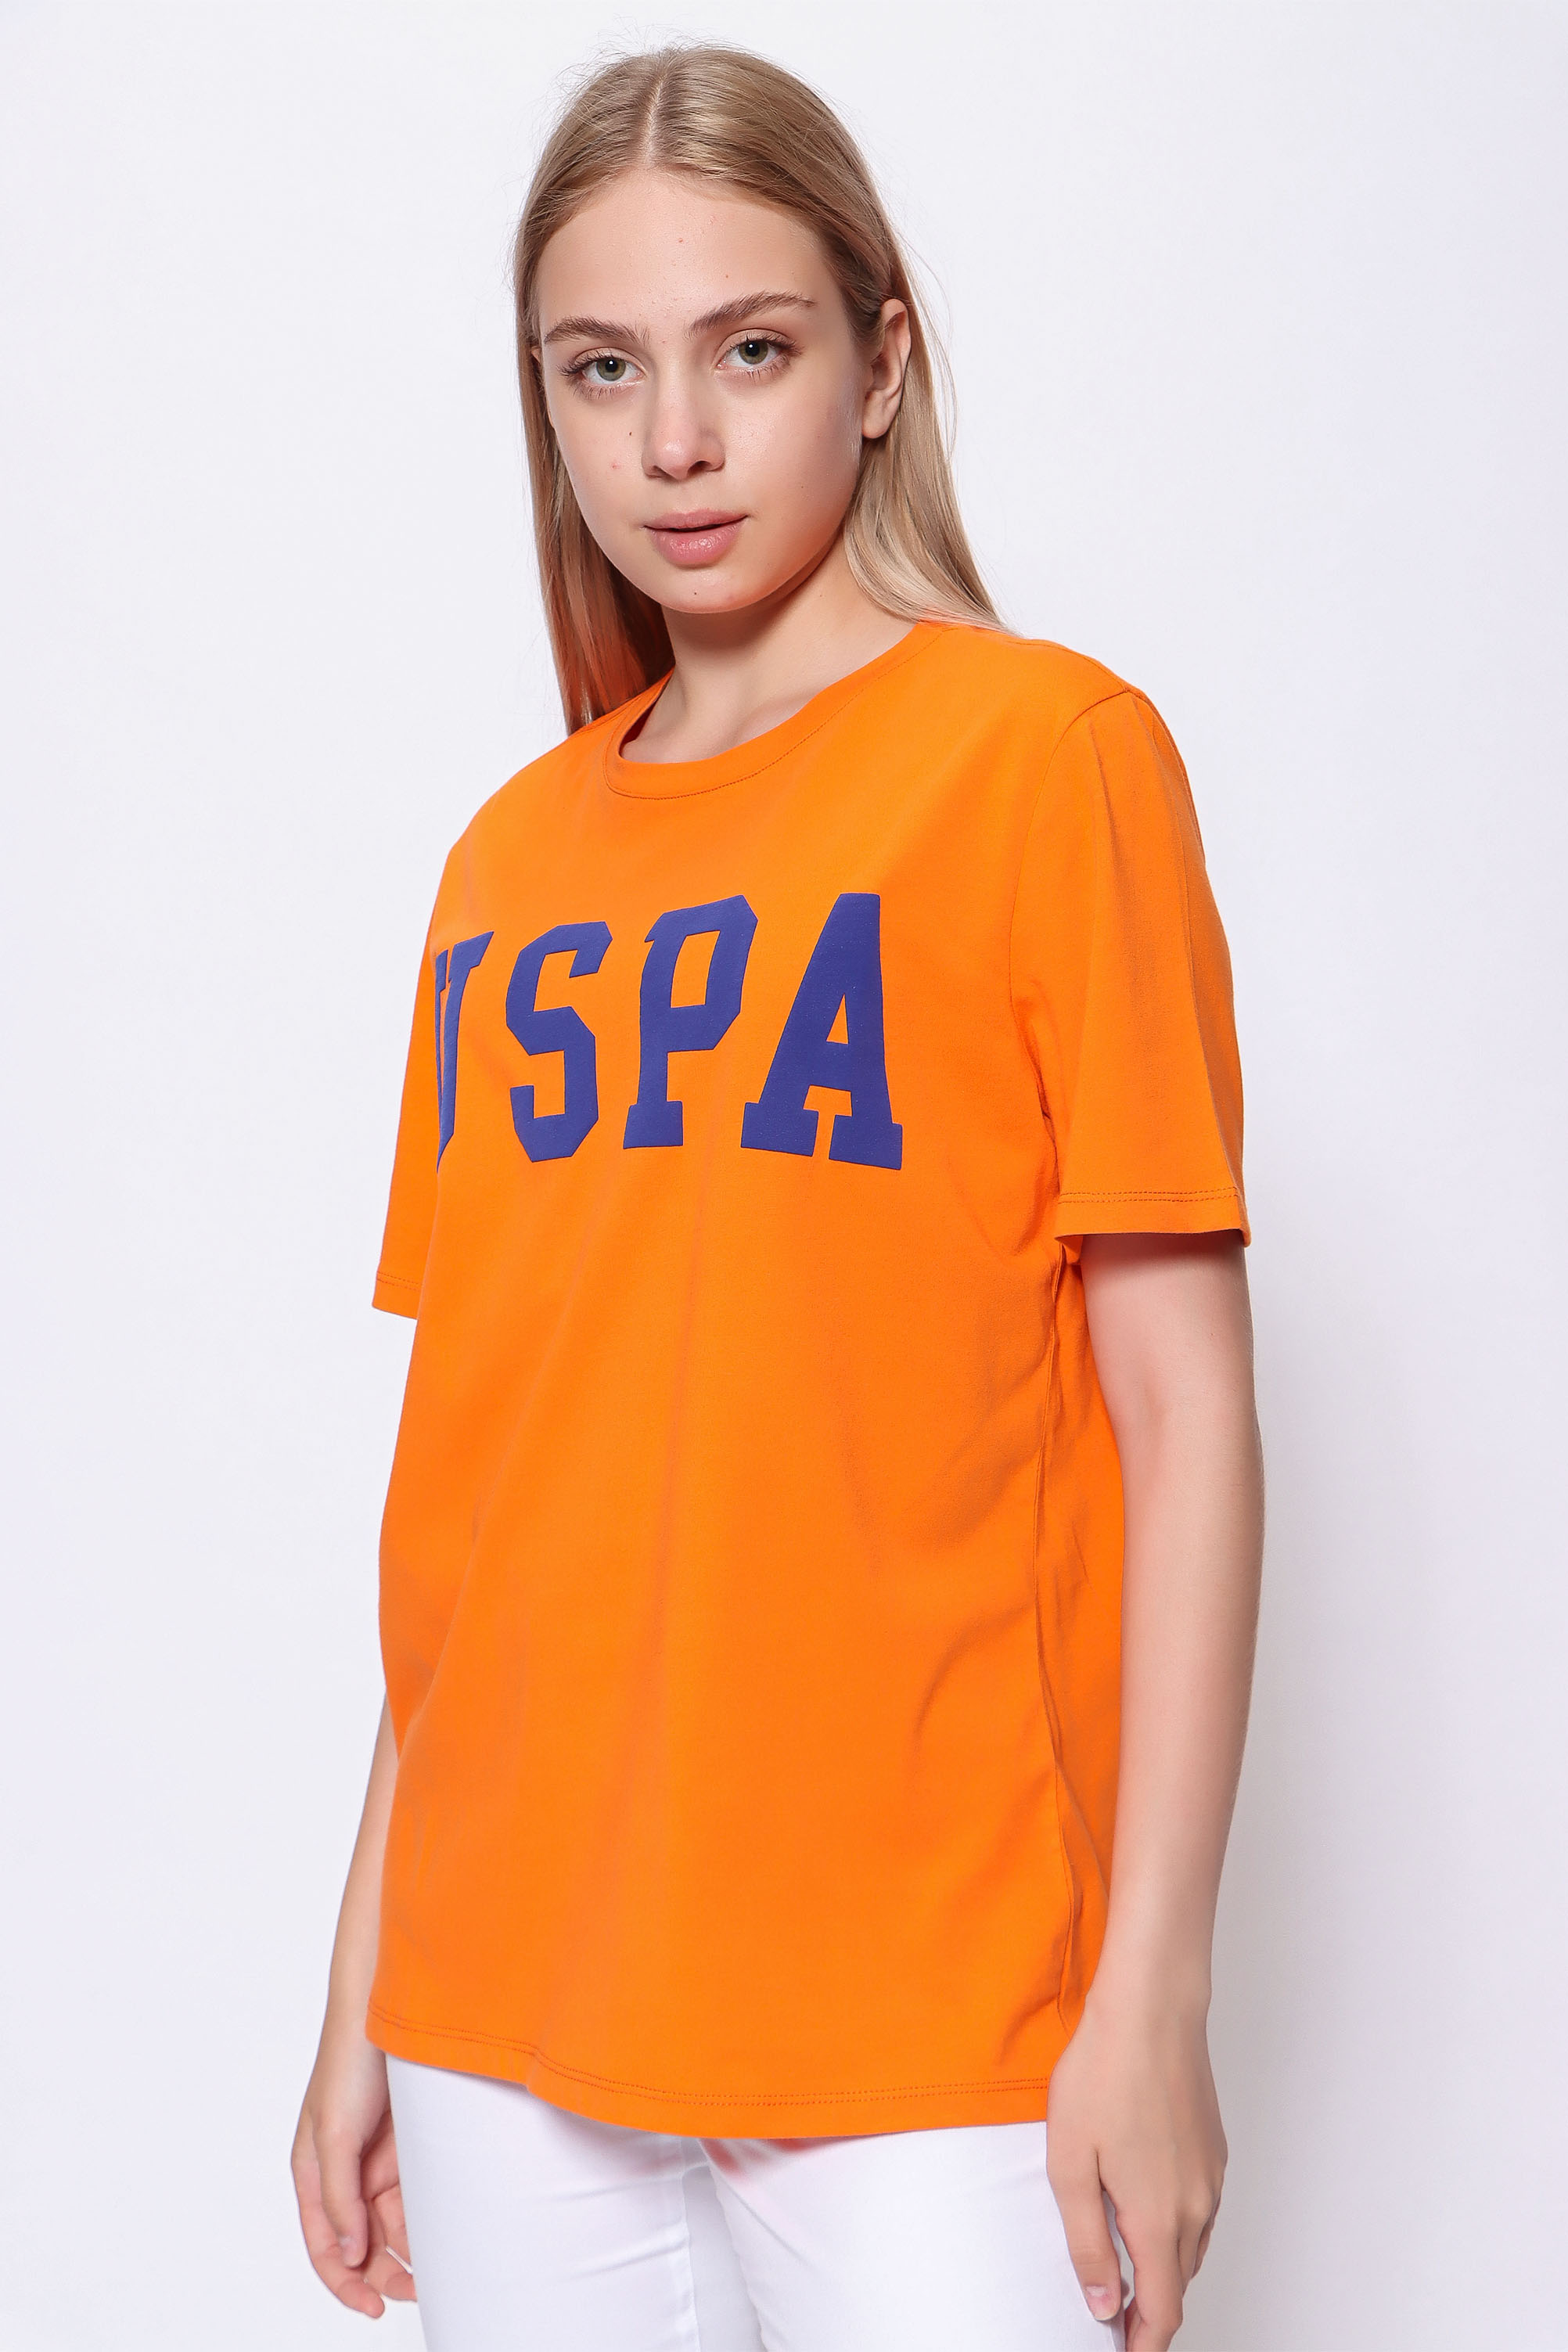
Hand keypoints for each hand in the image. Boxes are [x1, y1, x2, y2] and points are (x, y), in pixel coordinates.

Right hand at [291, 2019, 415, 2317]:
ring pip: (394, 2226)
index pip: (325, 2247)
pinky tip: (447, 2231)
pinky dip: (430, 2218)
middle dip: (385, 2274)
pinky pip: (419, 2196)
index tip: (373, 2309)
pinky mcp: (411, 2147)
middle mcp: (346, 2175)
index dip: (345, 2284)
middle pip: (363, 2245)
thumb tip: (350, 2255)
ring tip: (440, 2265)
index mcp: (314, 2176)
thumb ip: (339, 2197)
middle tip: (418, 2290)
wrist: (390, 2009)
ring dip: (412, 2248)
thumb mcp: (334, 2133)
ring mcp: (379, 2162)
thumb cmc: (349, 2062)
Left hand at [1045, 1983, 1225, 2350]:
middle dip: (1149, 2307)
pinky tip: (1145, 2204)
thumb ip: (1087, 2242)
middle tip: (1111, 2311)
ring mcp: (1210, 2176)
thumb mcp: (1071, 2164)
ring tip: (1125, 2265)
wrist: (1152, 2009)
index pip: (1162, 2312)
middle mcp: (1196, 2206)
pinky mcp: (1213, 2149)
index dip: (1142, 2342)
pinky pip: (1199, 2209)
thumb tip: (1102, 2302)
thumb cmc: (1105, 2073)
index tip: (1123, 2351)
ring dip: (1163, 2266)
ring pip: (1191, 2247)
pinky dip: (1176, 2227)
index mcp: (1158, 2220)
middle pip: (1177, 2283)